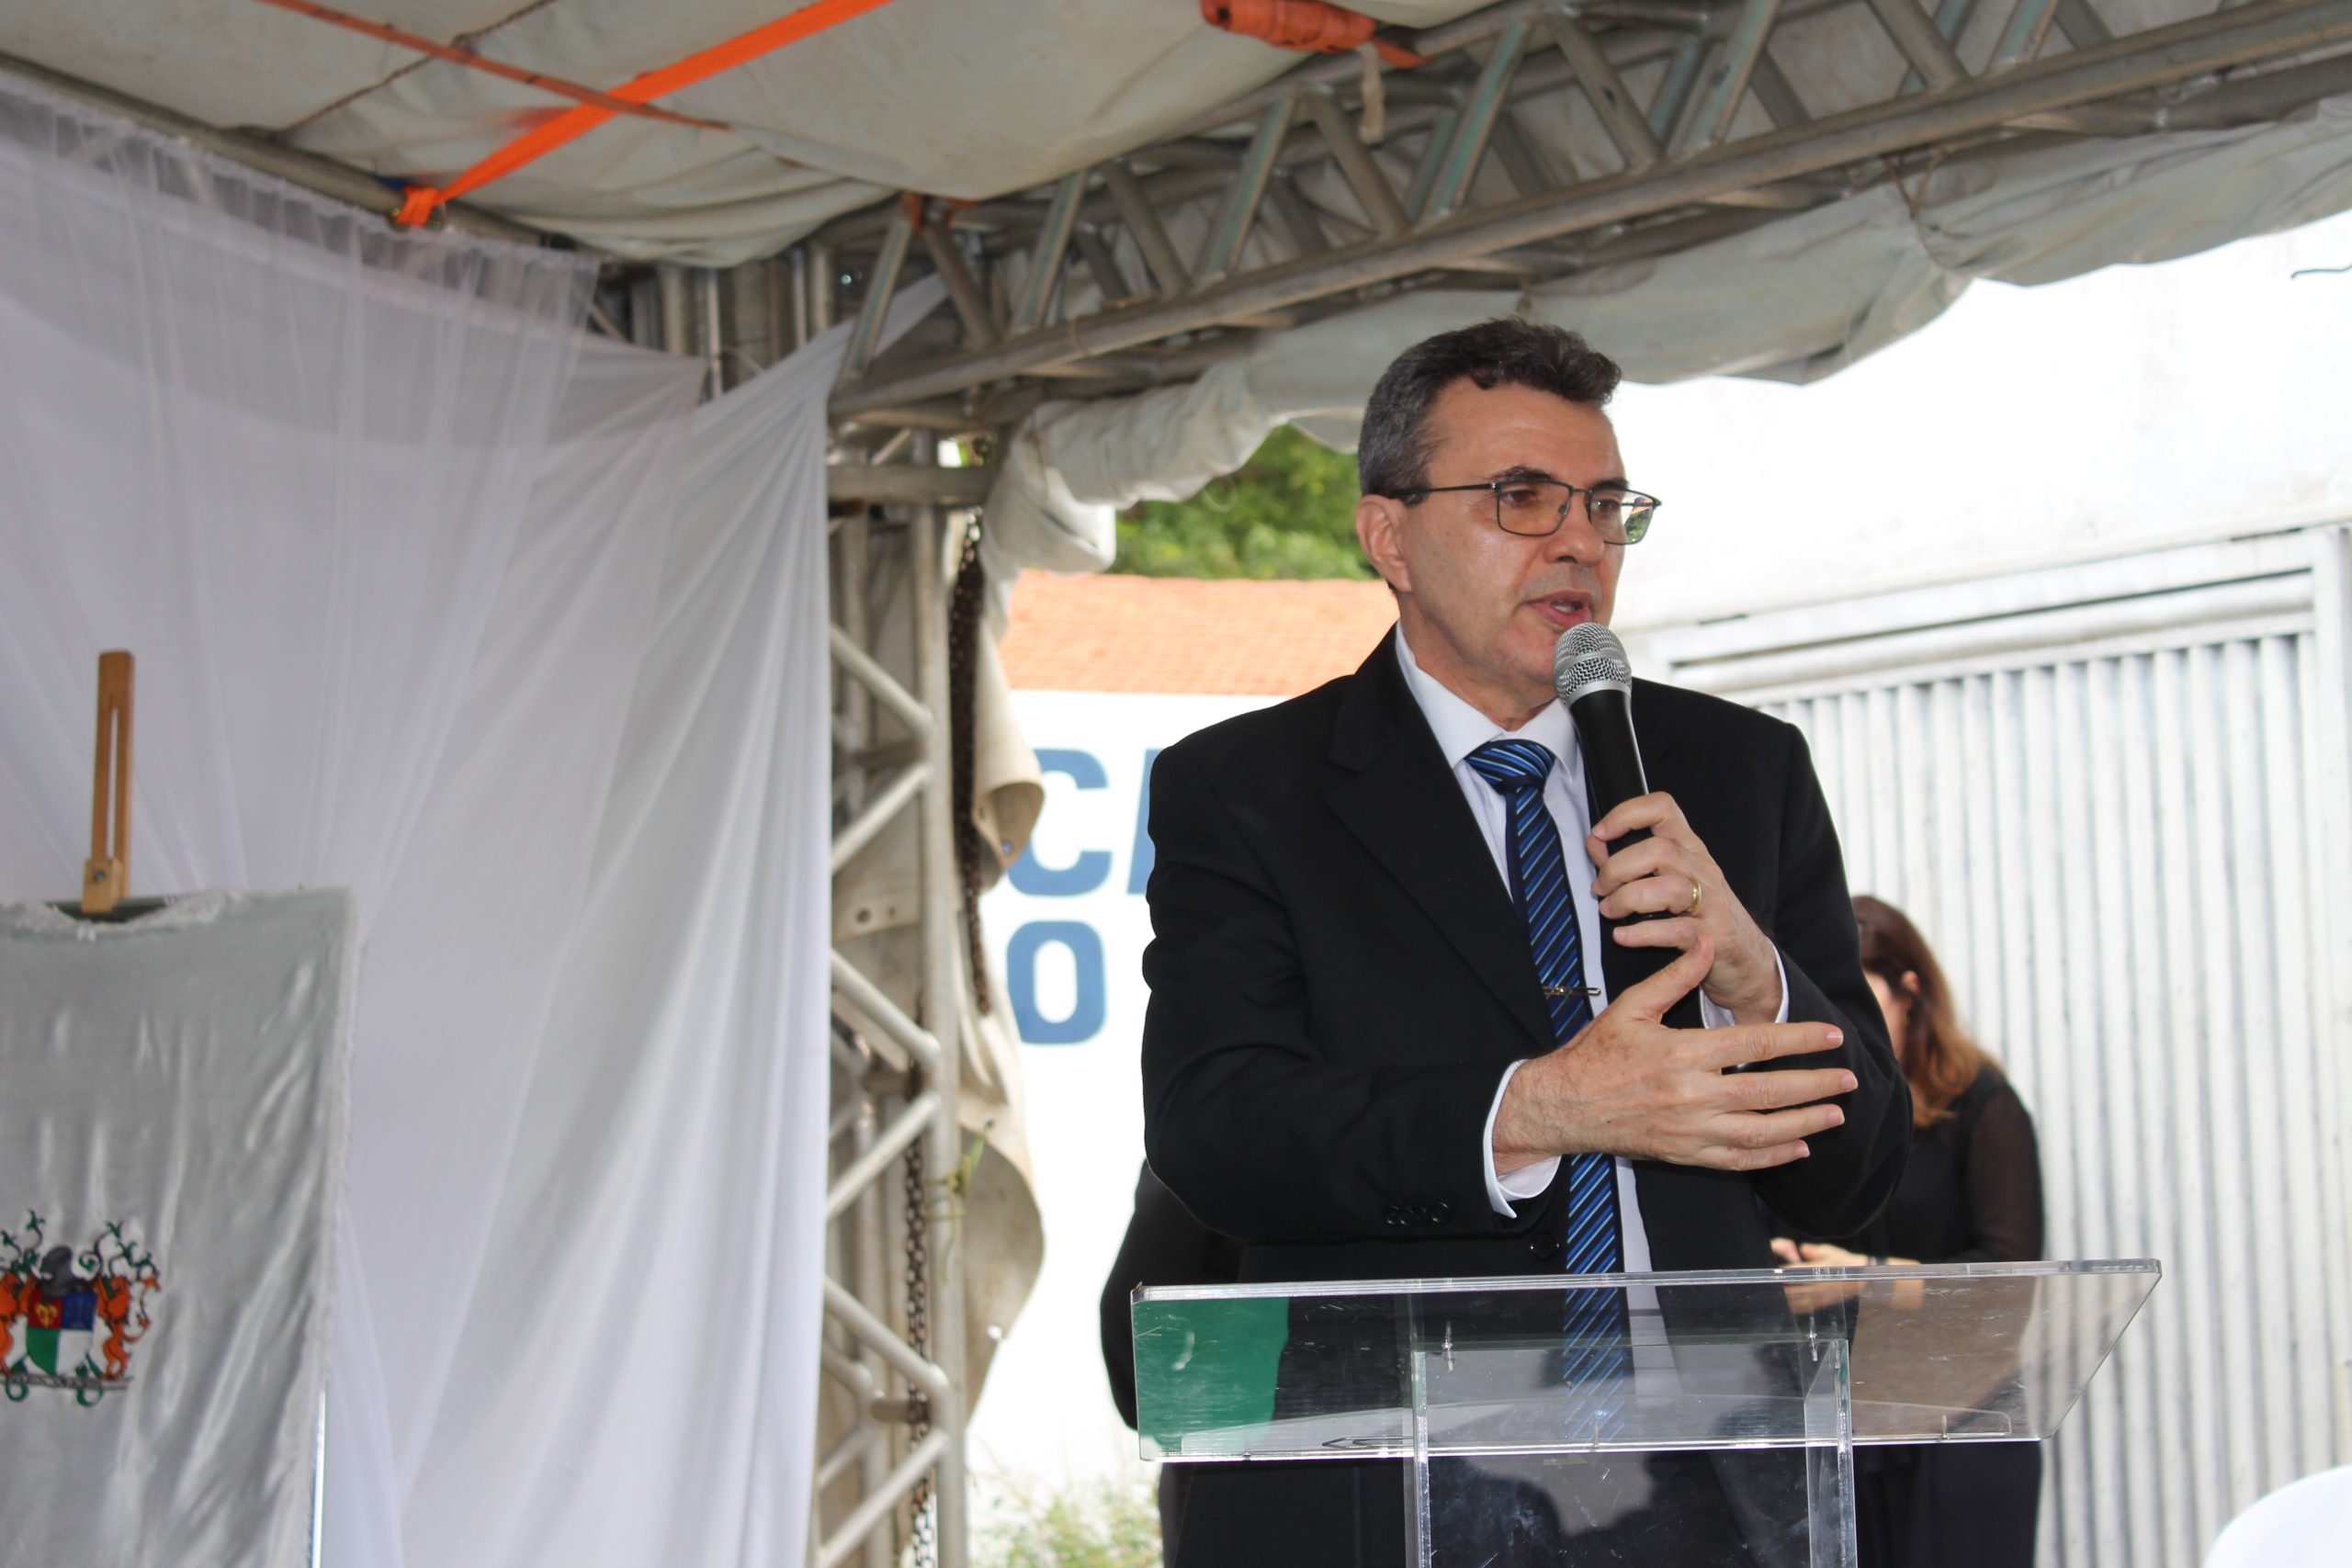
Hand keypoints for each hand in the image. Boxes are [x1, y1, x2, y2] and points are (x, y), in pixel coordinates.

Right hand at [1494, 938, 1855, 1174]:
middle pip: (1769, 1091)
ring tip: (1835, 1114)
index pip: (1756, 1044)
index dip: (1800, 1039)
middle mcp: (1693, 1094)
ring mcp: (1691, 1129)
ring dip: (1804, 1122)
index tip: (1832, 1036)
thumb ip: (1674, 977)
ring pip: (1762, 1131)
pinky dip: (1773, 1156)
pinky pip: (1739, 1160)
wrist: (1564, 1105)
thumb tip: (1706, 942)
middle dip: (1816, 1085)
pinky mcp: (1685, 1153)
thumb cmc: (1597, 1052)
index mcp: (1683, 1053)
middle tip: (1849, 1078)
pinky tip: (1798, 1147)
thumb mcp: (1631, 1006)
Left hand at [1587, 791, 1781, 1021]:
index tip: (1600, 833)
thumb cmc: (1700, 914)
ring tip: (1610, 911)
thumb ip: (1627, 861)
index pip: (1663, 809)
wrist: (1745, 958)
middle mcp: (1702, 869)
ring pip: (1668, 888)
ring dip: (1627, 899)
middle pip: (1658, 851)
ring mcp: (1711, 902)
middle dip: (1618, 868)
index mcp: (1689, 848)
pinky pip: (1675, 931)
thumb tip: (1594, 842)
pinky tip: (1623, 936)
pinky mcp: (1712, 936)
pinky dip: (1642, 934)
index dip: (1627, 814)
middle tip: (1601, 889)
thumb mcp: (1668, 880)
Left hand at [1770, 1238, 1923, 1311]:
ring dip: (1782, 1297)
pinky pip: (1801, 1308)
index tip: (1770, 1270)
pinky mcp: (1820, 1305)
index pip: (1792, 1271)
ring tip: (1773, 1292)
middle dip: (1777, 1286)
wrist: (1865, 1282)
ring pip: (1792, 1302)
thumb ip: (1812, 1251)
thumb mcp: (1830, 1252)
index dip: (1779, 1272)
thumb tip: (1801, 1249)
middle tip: (1767, 1282)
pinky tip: (1785, 1302)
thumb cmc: (1847, 1264)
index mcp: (1816, 1271)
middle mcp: (1815, 1287)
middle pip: (1788, 1289)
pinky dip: (1791, 1306)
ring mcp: (1817, 1298)